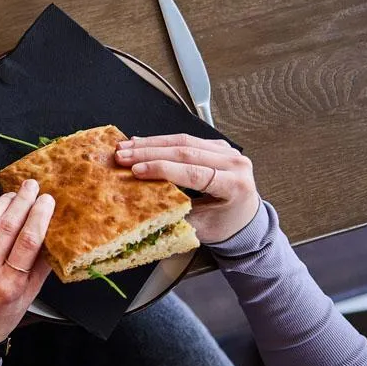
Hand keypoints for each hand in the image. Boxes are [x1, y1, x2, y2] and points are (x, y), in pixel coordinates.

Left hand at [0, 180, 53, 343]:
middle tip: (31, 186)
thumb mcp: (26, 299)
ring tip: (12, 195)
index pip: (28, 241)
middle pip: (7, 227)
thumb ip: (39, 269)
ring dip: (0, 204)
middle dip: (22, 201)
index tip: (47, 201)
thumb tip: (53, 240)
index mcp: (9, 284)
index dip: (39, 216)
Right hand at [114, 134, 261, 242]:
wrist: (245, 219)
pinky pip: (186, 139)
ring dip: (150, 143)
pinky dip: (160, 141)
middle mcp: (235, 163)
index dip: (162, 169)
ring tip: (125, 146)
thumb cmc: (223, 226)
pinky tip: (140, 142)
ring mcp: (227, 151)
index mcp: (235, 185)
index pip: (195, 173)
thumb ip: (175, 211)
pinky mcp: (217, 145)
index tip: (135, 170)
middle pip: (187, 152)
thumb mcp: (200, 226)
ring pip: (184, 141)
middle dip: (149, 153)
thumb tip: (142, 199)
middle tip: (122, 156)